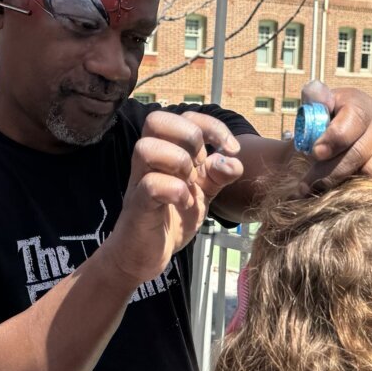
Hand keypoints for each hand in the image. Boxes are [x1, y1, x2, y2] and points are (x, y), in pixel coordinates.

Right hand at [98, 110, 241, 284]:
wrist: (143, 255)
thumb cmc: (170, 218)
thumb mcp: (202, 193)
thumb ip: (218, 175)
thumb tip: (234, 160)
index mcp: (166, 151)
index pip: (184, 116)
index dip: (211, 125)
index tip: (231, 149)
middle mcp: (148, 160)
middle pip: (156, 120)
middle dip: (189, 136)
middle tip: (201, 165)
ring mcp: (139, 181)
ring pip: (146, 147)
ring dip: (177, 162)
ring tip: (189, 184)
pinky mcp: (137, 205)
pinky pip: (150, 185)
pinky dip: (174, 191)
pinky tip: (185, 203)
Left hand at [300, 82, 371, 192]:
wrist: (363, 134)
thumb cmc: (334, 124)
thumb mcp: (322, 109)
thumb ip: (314, 100)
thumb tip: (315, 90)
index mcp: (360, 105)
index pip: (353, 121)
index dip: (334, 138)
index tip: (317, 152)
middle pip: (359, 155)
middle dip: (330, 173)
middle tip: (306, 187)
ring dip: (347, 185)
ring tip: (326, 191)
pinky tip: (353, 193)